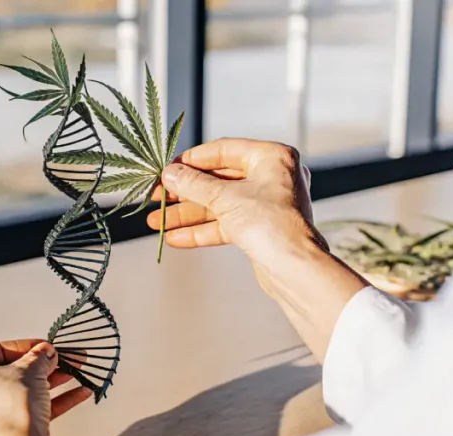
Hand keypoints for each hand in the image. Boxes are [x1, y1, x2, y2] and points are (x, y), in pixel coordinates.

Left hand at [0, 340, 91, 435]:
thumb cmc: (6, 410)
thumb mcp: (30, 370)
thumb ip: (38, 357)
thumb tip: (44, 354)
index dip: (27, 347)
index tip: (44, 349)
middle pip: (2, 375)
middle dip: (36, 369)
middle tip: (56, 364)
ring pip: (8, 397)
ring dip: (41, 387)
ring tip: (67, 380)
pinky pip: (11, 417)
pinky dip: (37, 408)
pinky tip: (68, 399)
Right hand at [149, 138, 366, 361]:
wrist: (295, 269)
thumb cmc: (272, 225)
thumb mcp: (225, 198)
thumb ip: (193, 184)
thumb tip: (170, 174)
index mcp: (272, 157)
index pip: (223, 150)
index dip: (192, 160)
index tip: (168, 169)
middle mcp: (272, 177)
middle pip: (218, 180)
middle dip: (185, 193)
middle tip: (158, 197)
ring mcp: (266, 204)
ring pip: (219, 205)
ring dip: (188, 214)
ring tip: (157, 222)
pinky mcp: (260, 229)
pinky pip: (225, 224)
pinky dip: (202, 230)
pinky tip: (176, 237)